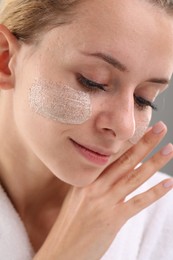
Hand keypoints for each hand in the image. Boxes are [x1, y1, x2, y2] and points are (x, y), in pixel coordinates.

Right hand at [33, 121, 172, 259]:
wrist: (62, 251)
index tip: (141, 129)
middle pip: (125, 160)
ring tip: (169, 149)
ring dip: (154, 162)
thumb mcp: (77, 197)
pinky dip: (156, 192)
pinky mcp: (114, 218)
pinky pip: (139, 202)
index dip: (128, 141)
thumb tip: (109, 172)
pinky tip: (169, 182)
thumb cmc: (70, 224)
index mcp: (86, 179)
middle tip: (160, 128)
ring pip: (135, 177)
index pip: (111, 155)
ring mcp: (105, 201)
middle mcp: (96, 186)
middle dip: (145, 143)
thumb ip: (93, 183)